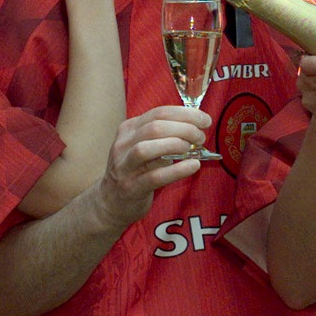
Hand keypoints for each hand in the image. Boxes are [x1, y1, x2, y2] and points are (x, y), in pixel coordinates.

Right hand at [93, 106, 211, 227]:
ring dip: (176, 145)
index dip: (185, 114)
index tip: (205, 119)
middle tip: (200, 136)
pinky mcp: (131, 188)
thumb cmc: (135, 170)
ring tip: (194, 148)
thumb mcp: (143, 145)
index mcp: (129, 129)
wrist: (110, 202)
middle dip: (184, 128)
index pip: (159, 113)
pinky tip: (193, 166)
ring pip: (148, 149)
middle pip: (155, 127)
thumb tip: (195, 125)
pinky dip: (176, 170)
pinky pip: (155, 177)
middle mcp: (124, 144)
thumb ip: (163, 134)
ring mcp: (125, 167)